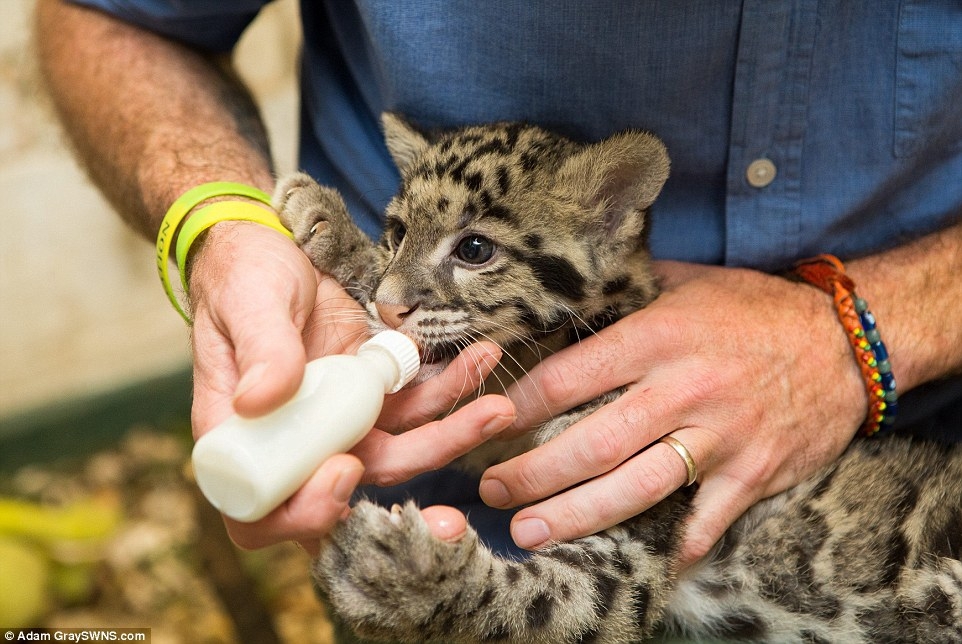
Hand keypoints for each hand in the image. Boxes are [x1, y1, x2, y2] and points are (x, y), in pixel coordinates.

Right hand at [188, 221, 514, 552]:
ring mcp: (340, 422)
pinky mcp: (374, 393)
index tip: (344, 469)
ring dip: (450, 434)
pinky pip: (415, 404)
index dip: (304, 513)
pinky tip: (478, 359)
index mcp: (242, 440)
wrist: (274, 246)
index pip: (262, 514)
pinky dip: (449, 388)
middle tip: (454, 505)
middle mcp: (295, 443)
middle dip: (411, 500)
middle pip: (350, 489)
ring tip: (496, 406)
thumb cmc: (241, 276)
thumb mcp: (246, 304)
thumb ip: (260, 349)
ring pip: (399, 450)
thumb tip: (259, 402)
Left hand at [479, 260, 866, 564]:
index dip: (522, 405)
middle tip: (491, 491)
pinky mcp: (755, 471)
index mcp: (659, 336)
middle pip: (593, 441)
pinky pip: (707, 518)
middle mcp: (685, 388)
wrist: (849, 340)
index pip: (571, 376)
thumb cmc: (756, 307)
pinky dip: (676, 544)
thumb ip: (627, 289)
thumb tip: (567, 290)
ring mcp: (722, 435)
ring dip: (578, 515)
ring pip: (636, 487)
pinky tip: (641, 562)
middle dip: (533, 473)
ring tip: (530, 532)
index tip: (490, 424)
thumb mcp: (688, 282)